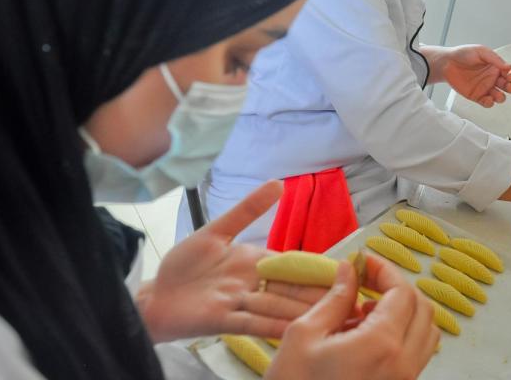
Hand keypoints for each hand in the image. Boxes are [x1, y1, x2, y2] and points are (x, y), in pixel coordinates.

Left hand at [136, 181, 327, 341]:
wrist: (156, 295)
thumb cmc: (185, 265)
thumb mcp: (217, 231)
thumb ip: (248, 209)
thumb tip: (279, 183)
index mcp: (255, 262)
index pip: (293, 264)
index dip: (318, 269)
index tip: (346, 272)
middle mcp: (253, 283)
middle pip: (291, 288)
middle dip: (320, 294)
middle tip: (354, 300)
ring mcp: (240, 302)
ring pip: (278, 305)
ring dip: (305, 312)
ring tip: (334, 317)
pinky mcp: (223, 319)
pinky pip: (253, 321)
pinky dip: (274, 324)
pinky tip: (297, 328)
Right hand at [266, 256, 438, 379]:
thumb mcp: (304, 335)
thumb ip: (334, 299)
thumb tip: (349, 271)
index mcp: (382, 344)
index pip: (402, 292)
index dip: (384, 270)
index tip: (363, 262)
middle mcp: (404, 363)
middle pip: (422, 309)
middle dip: (396, 289)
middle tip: (365, 282)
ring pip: (425, 333)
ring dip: (403, 312)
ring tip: (364, 311)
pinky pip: (416, 355)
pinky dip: (401, 335)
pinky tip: (366, 337)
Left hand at [440, 45, 510, 107]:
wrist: (447, 62)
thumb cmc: (463, 54)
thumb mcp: (481, 51)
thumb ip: (495, 58)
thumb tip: (508, 66)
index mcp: (496, 67)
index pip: (510, 73)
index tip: (510, 75)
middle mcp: (492, 78)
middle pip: (508, 86)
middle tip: (509, 86)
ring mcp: (485, 88)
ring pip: (499, 96)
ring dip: (501, 97)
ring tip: (497, 95)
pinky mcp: (477, 96)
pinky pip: (487, 102)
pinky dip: (489, 103)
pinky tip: (488, 99)